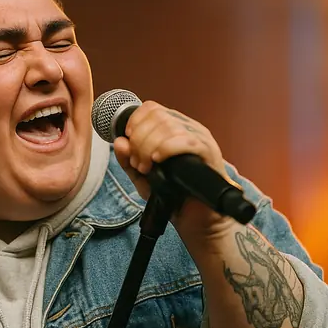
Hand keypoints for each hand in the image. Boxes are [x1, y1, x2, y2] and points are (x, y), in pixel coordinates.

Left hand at [111, 100, 234, 243]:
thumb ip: (128, 160)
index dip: (134, 123)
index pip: (151, 108)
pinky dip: (167, 148)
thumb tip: (119, 141)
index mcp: (174, 128)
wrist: (195, 220)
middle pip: (157, 117)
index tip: (128, 144)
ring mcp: (201, 139)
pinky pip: (187, 141)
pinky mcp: (209, 153)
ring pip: (169, 127)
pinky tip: (158, 161)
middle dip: (139, 140)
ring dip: (149, 147)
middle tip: (138, 164)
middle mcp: (188, 129)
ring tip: (146, 168)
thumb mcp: (142, 178)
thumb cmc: (173, 197)